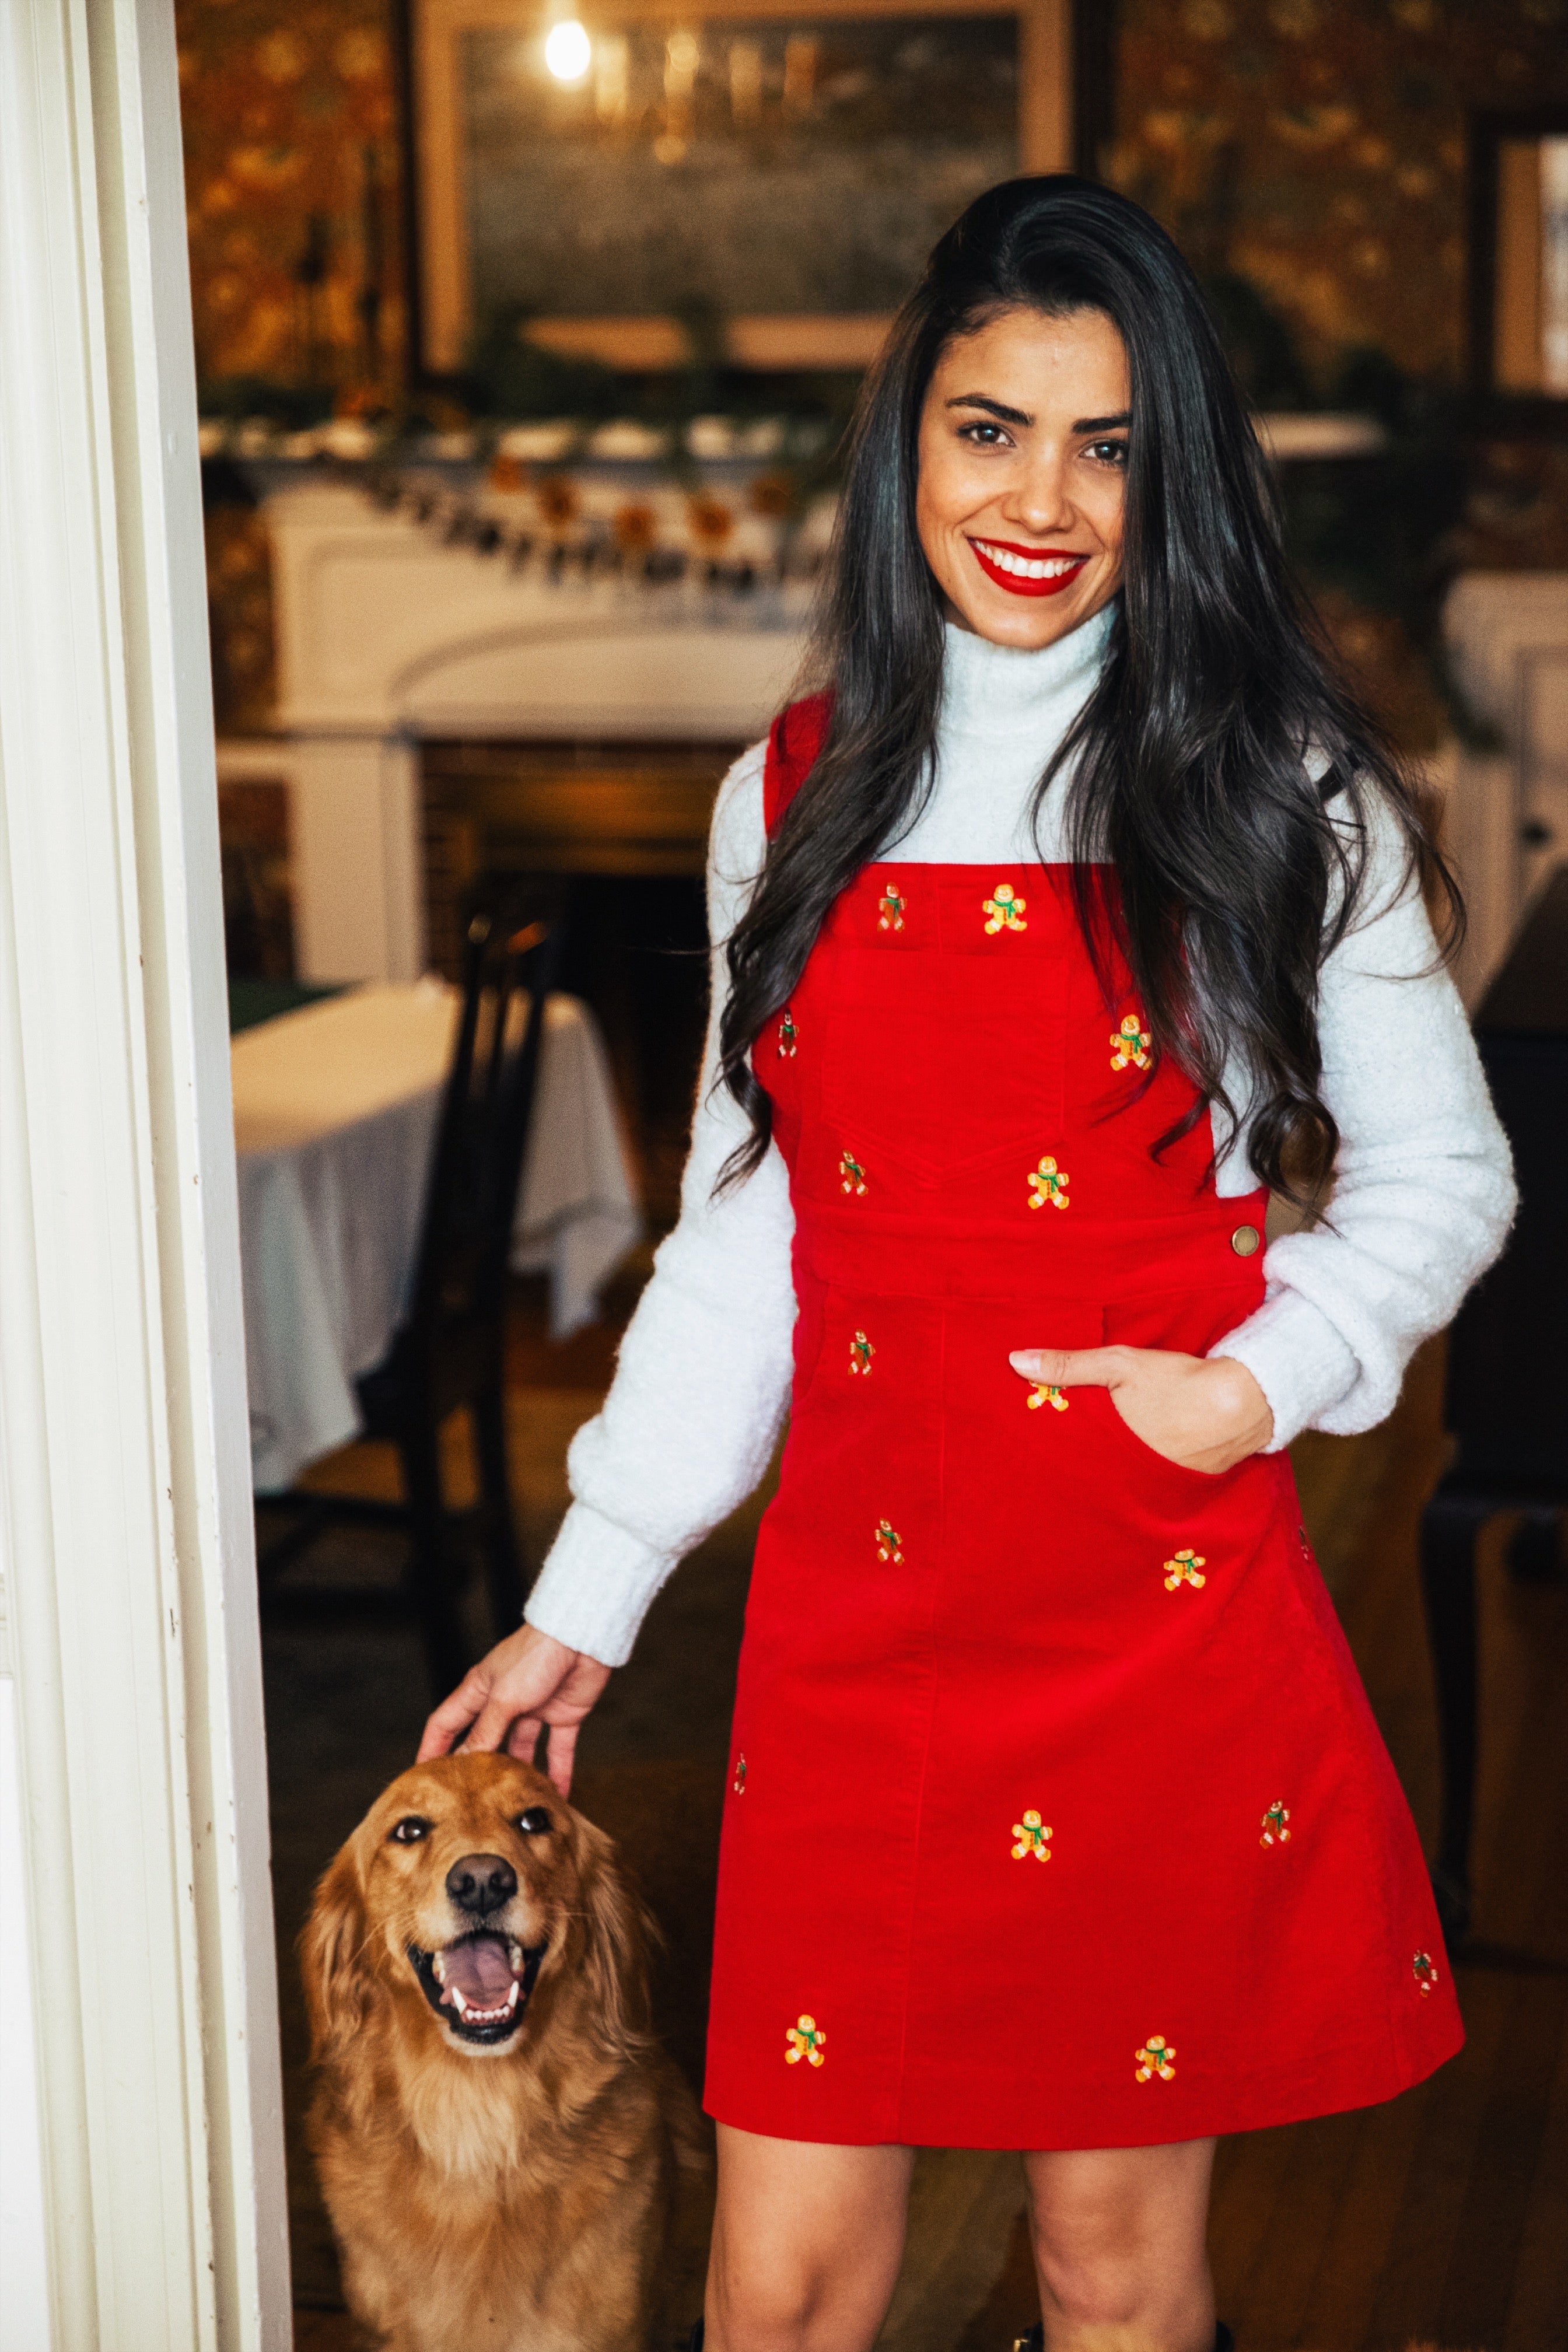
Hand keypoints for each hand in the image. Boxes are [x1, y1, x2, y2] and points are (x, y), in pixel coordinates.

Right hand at [417, 1625, 611, 1794]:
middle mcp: (504, 1702)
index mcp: (480, 1690)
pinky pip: (558, 1750)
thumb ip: (485, 1731)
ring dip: (520, 1774)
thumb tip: (464, 1762)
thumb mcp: (503, 1697)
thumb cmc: (536, 1653)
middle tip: (471, 1800)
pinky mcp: (563, 1716)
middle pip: (484, 1741)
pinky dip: (559, 1771)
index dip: (432, 1748)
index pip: (446, 1723)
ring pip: (522, 1750)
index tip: (422, 1775)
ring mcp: (534, 1710)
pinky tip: (557, 1794)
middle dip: (478, 1769)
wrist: (582, 1637)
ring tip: (513, 1804)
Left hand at [1008, 1345, 1272, 1474]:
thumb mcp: (1120, 1364)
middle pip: (1092, 1478)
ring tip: (1083, 1478)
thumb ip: (1069, 1364)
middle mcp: (1131, 1476)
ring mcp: (1158, 1486)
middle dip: (1074, 1475)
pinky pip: (1151, 1486)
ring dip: (1106, 1479)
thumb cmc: (1178, 1380)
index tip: (1026, 1461)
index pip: (1067, 1462)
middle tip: (1048, 1474)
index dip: (1048, 1462)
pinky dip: (1139, 1479)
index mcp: (1109, 1449)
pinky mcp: (1182, 1486)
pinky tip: (1131, 1470)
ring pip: (1121, 1484)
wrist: (1245, 1401)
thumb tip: (1015, 1361)